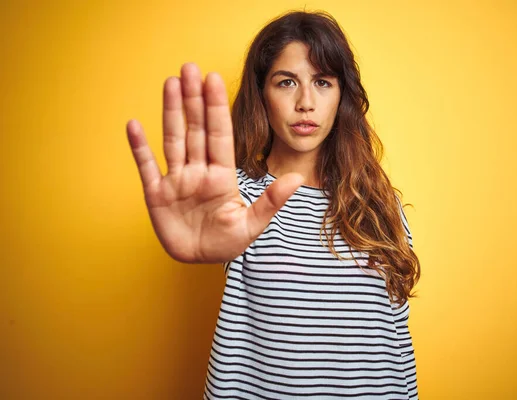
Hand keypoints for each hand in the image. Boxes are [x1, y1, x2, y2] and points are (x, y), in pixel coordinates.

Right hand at [126, 63, 302, 262]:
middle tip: (190, 68)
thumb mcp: (252, 225)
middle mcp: (198, 171)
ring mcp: (176, 180)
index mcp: (222, 176)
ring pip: (173, 140)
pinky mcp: (156, 194)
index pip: (219, 135)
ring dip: (170, 112)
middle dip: (193, 99)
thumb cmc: (227, 242)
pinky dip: (139, 148)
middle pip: (195, 129)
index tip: (214, 80)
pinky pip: (146, 167)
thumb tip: (297, 179)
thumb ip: (271, 201)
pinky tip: (134, 125)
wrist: (201, 259)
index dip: (216, 108)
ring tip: (170, 83)